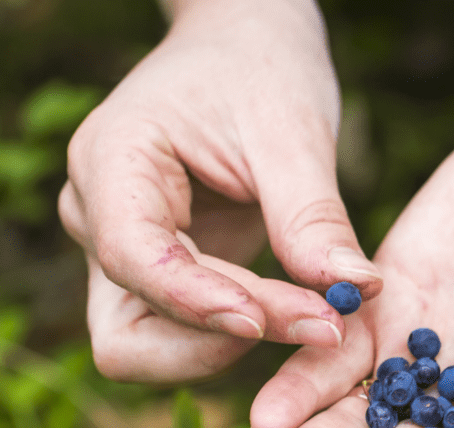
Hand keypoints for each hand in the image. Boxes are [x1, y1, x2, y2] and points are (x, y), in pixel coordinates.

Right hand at [58, 0, 381, 383]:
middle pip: (126, 335)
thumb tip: (356, 290)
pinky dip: (235, 340)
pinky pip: (183, 339)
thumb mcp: (292, 130)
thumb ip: (313, 216)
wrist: (243, 51)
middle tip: (312, 323)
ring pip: (149, 350)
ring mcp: (120, 256)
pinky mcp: (156, 281)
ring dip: (225, 351)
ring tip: (311, 315)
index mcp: (110, 162)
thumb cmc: (259, 68)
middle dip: (213, 345)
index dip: (196, 304)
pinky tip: (295, 313)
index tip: (265, 323)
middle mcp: (96, 218)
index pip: (134, 260)